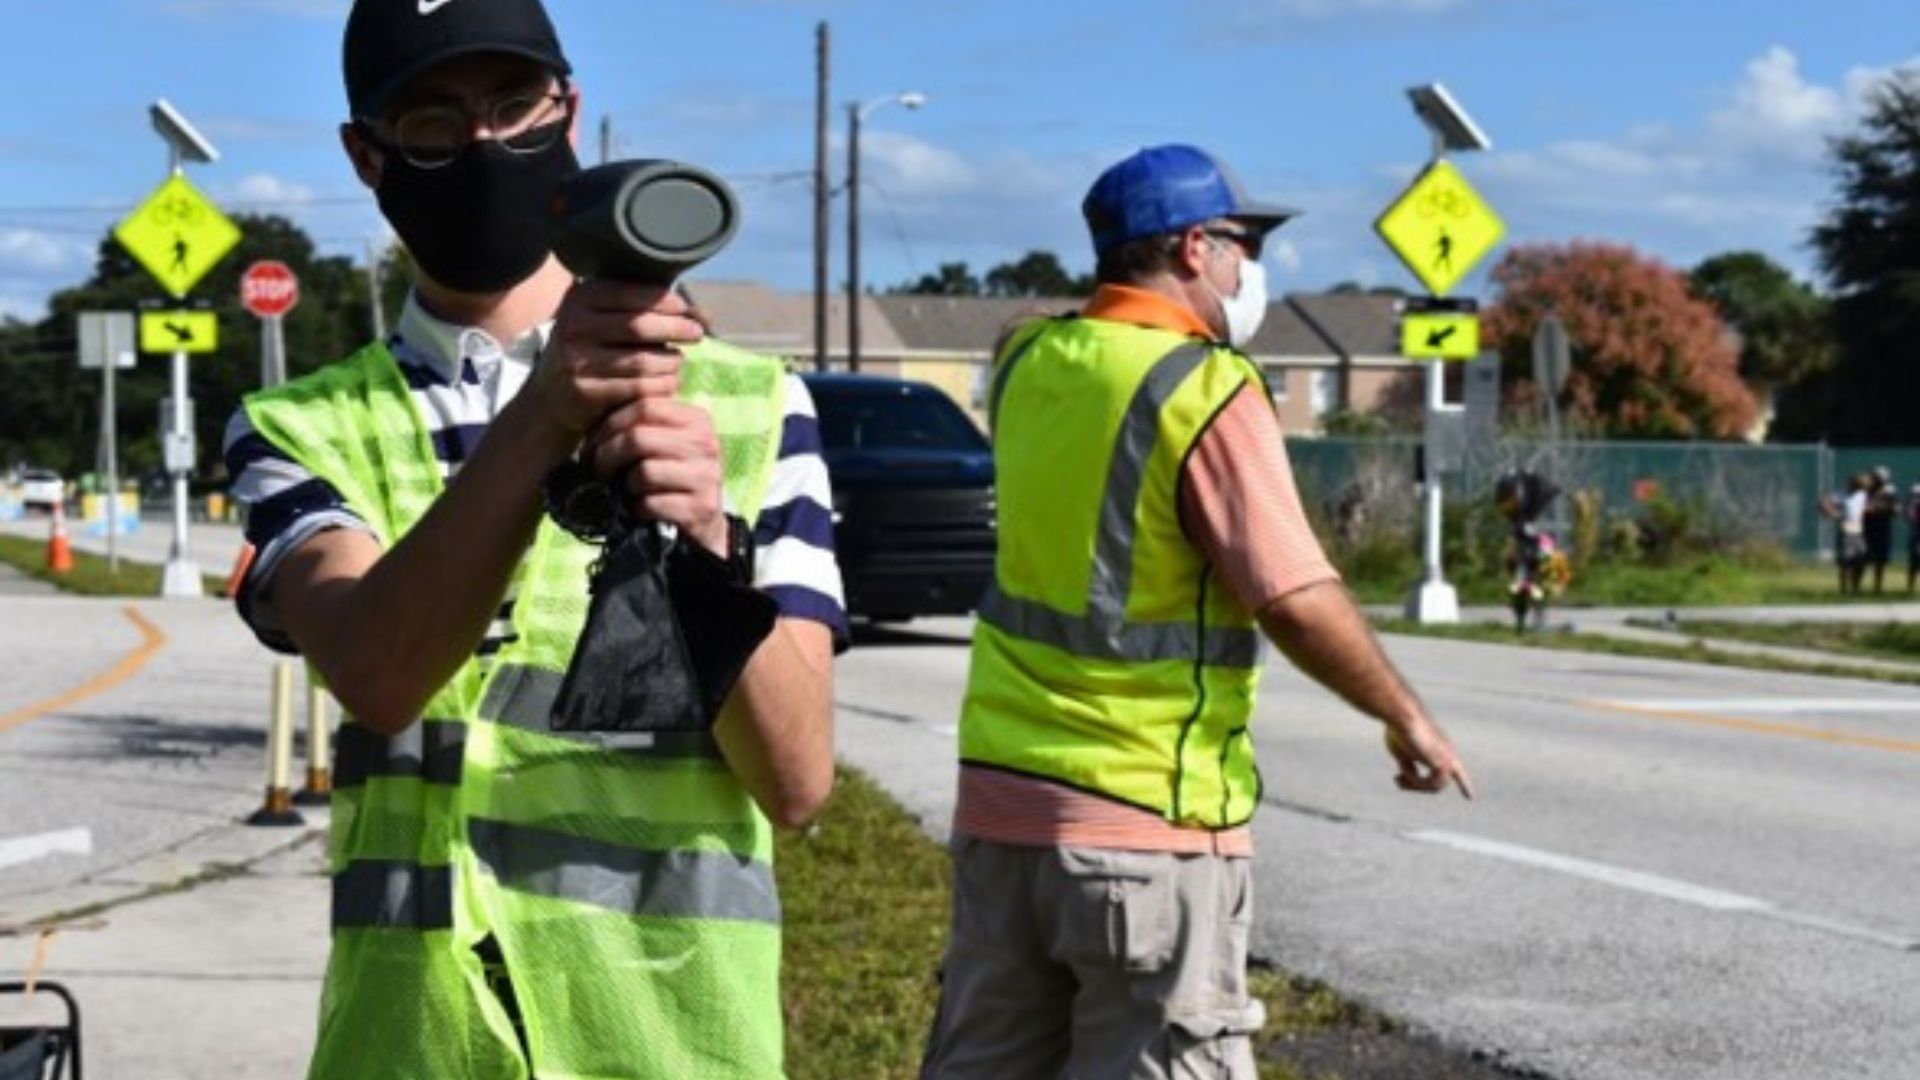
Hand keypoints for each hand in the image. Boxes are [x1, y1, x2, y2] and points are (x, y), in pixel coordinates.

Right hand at [523, 280, 705, 453]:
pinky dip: (661, 385)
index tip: (687, 309)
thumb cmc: (595, 350)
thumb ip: (652, 312)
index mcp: (579, 299)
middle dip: (675, 328)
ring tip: (678, 361)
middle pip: (639, 325)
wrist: (552, 396)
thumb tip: (705, 315)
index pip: (630, 293)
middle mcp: (572, 326)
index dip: (665, 301)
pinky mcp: (585, 392)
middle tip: (697, 333)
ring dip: (671, 361)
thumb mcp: (611, 321)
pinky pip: (638, 388)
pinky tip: (668, 382)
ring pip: (642, 360)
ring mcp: (576, 361)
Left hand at [586, 394, 728, 555]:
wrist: (703, 522)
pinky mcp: (701, 508)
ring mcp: (707, 476)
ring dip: (624, 484)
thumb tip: (595, 414)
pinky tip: (639, 509)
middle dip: (607, 455)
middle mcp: (707, 444)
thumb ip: (640, 424)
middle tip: (597, 470)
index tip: (592, 443)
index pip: (645, 406)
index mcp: (697, 420)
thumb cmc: (671, 476)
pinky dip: (637, 508)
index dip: (610, 424)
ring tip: (625, 490)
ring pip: (644, 471)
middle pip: (639, 438)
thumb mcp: (664, 443)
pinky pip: (651, 503)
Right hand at [1383, 717, 1473, 799]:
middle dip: (1416, 786)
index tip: (1470, 799)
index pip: (1456, 770)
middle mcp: (1448, 754)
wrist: (1402, 717)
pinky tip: (1403, 773)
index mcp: (1440, 748)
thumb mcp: (1402, 752)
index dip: (1463, 784)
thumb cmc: (1398, 730)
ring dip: (1414, 785)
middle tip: (1396, 779)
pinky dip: (1415, 782)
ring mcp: (1447, 758)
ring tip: (1397, 778)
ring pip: (1435, 786)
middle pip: (1438, 783)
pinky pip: (1431, 784)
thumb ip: (1410, 765)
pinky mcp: (1443, 762)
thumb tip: (1414, 778)